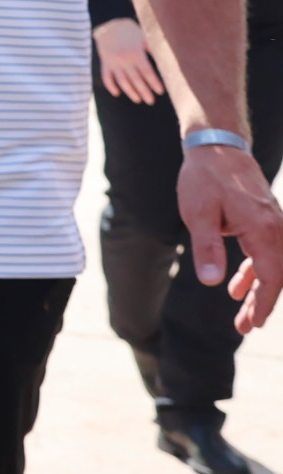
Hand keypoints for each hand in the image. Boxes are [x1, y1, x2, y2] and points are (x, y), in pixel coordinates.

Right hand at [93, 20, 162, 103]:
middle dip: (144, 91)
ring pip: (122, 81)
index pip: (147, 72)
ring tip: (138, 99)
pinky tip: (117, 93)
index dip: (154, 83)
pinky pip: (106, 77)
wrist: (109, 25)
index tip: (160, 91)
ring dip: (130, 92)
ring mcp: (113, 62)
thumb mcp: (144, 37)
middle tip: (151, 101)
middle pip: (135, 79)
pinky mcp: (105, 63)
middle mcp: (124, 60)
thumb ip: (153, 49)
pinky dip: (110, 86)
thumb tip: (166, 61)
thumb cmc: (130, 31)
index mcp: (136, 53)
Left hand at [174, 142, 282, 333]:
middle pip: (277, 275)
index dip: (264, 303)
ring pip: (273, 265)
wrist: (216, 146)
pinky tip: (236, 286)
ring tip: (242, 314)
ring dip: (258, 289)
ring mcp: (275, 223)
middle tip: (246, 327)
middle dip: (262, 302)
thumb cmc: (204, 178)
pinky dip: (255, 270)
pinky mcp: (266, 220)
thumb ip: (207, 248)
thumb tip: (211, 283)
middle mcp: (277, 228)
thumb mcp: (198, 214)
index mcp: (264, 229)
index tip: (254, 324)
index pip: (271, 276)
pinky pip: (267, 252)